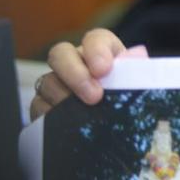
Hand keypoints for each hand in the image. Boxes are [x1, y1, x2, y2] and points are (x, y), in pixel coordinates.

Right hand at [29, 28, 146, 120]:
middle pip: (61, 54)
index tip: (103, 69)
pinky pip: (39, 106)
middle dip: (75, 73)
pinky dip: (51, 114)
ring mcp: (58, 84)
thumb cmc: (132, 108)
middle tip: (94, 96)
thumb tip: (138, 54)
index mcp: (104, 56)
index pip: (96, 39)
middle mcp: (77, 64)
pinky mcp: (46, 106)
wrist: (119, 140)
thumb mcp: (140, 91)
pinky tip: (67, 124)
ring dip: (64, 98)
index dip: (96, 50)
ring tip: (83, 116)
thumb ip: (138, 73)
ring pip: (49, 81)